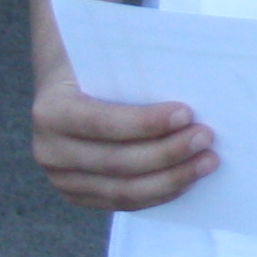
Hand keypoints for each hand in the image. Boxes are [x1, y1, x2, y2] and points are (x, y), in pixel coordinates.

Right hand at [31, 70, 214, 211]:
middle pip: (117, 162)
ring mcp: (62, 179)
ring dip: (171, 178)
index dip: (145, 122)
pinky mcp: (79, 195)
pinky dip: (159, 193)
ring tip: (206, 162)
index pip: (102, 123)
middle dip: (168, 152)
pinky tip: (187, 179)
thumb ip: (135, 63)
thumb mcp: (103, 54)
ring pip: (123, 189)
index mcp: (52, 111)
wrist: (67, 87)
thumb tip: (188, 68)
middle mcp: (49, 150)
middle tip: (206, 137)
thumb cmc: (96, 65)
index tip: (187, 113)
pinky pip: (123, 202)